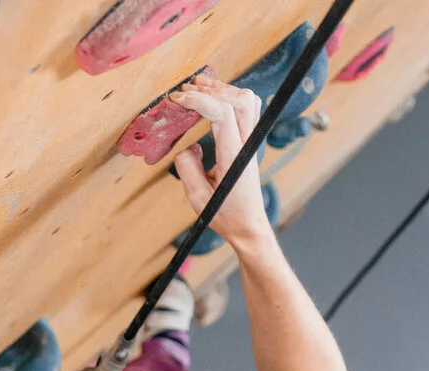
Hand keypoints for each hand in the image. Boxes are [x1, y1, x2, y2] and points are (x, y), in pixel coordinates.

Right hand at [172, 74, 272, 245]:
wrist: (248, 225)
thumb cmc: (225, 214)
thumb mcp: (197, 196)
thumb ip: (187, 167)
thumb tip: (187, 145)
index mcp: (234, 156)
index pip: (223, 112)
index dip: (199, 99)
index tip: (177, 100)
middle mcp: (246, 145)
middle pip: (240, 100)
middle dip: (210, 89)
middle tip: (185, 91)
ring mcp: (251, 141)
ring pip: (247, 100)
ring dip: (222, 90)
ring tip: (197, 87)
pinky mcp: (249, 141)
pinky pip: (247, 109)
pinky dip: (229, 97)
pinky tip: (211, 99)